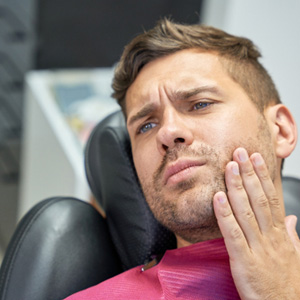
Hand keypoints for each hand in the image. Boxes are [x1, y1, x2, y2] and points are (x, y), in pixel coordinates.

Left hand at [213, 147, 299, 299]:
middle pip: (258, 198)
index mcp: (280, 234)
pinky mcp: (244, 261)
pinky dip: (224, 214)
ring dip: (236, 187)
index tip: (256, 158)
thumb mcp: (295, 256)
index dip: (263, 176)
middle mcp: (270, 236)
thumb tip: (291, 218)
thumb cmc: (288, 284)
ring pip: (246, 211)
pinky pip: (232, 233)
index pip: (272, 197)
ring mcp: (257, 247)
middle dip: (248, 173)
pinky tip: (218, 197)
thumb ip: (291, 234)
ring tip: (229, 166)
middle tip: (240, 152)